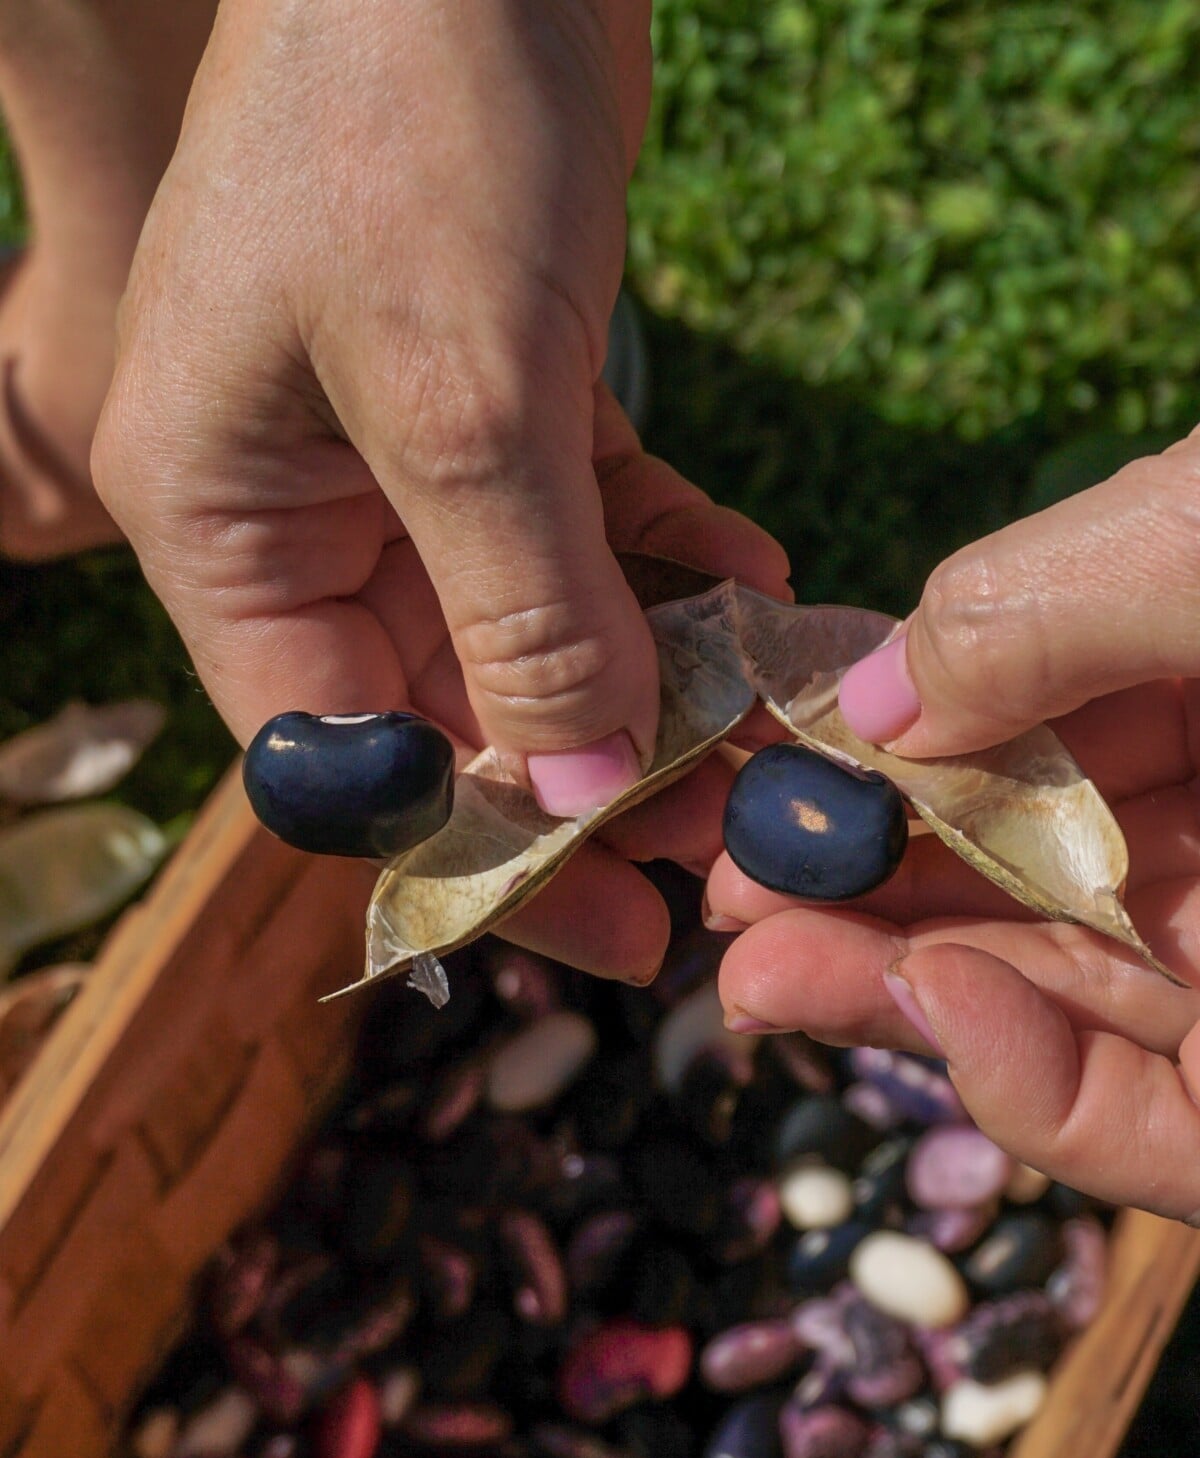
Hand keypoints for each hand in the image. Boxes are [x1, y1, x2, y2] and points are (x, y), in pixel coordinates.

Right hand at [92, 0, 787, 984]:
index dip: (472, 854)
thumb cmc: (403, 120)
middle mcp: (307, 513)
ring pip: (534, 627)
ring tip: (767, 729)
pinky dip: (672, 564)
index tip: (607, 921)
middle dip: (591, 773)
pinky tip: (759, 590)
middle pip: (450, 708)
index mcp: (226, 526)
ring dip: (653, 678)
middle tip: (729, 833)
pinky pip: (592, 528)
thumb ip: (517, 613)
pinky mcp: (508, 401)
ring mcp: (409, 460)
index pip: (339, 758)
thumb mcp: (456, 391)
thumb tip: (573, 793)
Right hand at [708, 429, 1199, 1218]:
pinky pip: (1140, 1128)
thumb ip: (1027, 607)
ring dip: (890, 992)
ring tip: (751, 967)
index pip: (1013, 748)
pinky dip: (1026, 1089)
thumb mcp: (1199, 538)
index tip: (754, 782)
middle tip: (718, 900)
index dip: (876, 771)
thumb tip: (861, 716)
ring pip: (1047, 1009)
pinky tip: (939, 1004)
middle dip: (855, 897)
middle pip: (1008, 893)